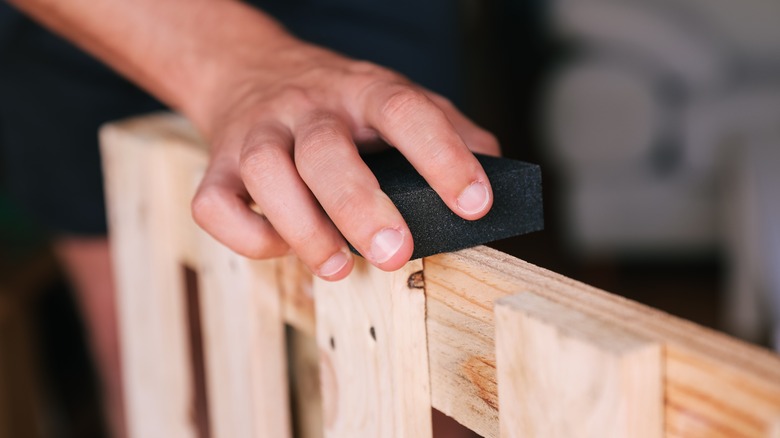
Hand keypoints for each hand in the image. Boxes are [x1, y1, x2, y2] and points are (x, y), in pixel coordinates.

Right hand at [190, 41, 499, 280]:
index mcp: (362, 91)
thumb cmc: (336, 103)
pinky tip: (284, 247)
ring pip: (267, 175)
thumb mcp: (395, 99)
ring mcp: (257, 135)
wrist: (249, 71)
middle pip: (326, 150)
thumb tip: (497, 177)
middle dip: (361, 208)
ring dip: (304, 229)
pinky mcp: (217, 167)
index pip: (406, 112)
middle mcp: (307, 108)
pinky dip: (249, 238)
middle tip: (395, 253)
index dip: (443, 157)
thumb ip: (448, 131)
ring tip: (339, 266)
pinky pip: (216, 206)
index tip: (474, 203)